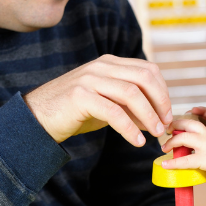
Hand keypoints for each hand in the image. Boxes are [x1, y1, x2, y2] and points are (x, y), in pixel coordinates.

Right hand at [24, 54, 172, 146]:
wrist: (37, 118)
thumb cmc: (74, 112)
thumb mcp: (107, 105)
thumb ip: (130, 106)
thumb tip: (158, 120)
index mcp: (110, 63)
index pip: (148, 70)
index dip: (163, 92)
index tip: (168, 114)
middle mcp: (101, 66)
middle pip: (144, 77)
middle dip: (161, 102)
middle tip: (166, 124)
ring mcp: (90, 78)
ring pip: (132, 93)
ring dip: (149, 116)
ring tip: (155, 134)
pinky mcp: (80, 96)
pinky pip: (113, 111)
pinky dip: (129, 128)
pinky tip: (136, 141)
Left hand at [160, 117, 205, 175]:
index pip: (196, 123)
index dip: (185, 123)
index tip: (179, 126)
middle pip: (187, 124)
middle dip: (175, 125)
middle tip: (168, 130)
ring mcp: (204, 145)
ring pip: (182, 138)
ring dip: (171, 142)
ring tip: (164, 147)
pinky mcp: (203, 158)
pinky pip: (184, 160)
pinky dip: (173, 163)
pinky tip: (165, 165)